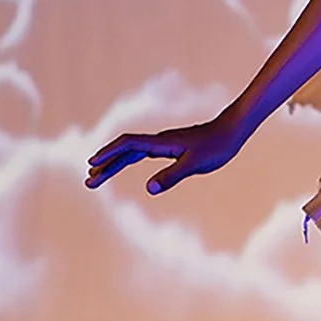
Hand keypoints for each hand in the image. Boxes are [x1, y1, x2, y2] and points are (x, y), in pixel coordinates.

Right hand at [86, 114, 246, 194]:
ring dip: (114, 164)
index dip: (109, 154)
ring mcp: (163, 144)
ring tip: (97, 177)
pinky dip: (128, 160)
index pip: (127, 145)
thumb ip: (172, 175)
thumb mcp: (195, 164)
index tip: (93, 164)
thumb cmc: (216, 146)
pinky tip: (122, 166)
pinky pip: (142, 154)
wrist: (232, 131)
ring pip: (131, 153)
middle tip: (89, 181)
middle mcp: (158, 141)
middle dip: (105, 165)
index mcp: (161, 143)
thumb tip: (149, 189)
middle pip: (124, 151)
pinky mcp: (170, 148)